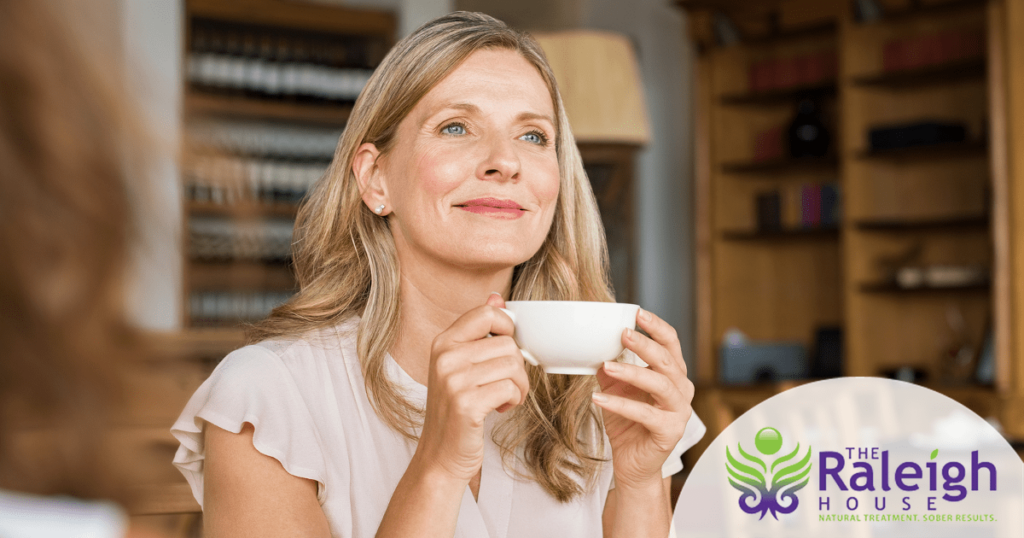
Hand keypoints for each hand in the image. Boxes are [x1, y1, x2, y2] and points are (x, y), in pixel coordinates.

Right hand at [414, 293, 530, 482]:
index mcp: (443, 342)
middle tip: (506, 385)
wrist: (440, 455)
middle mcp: (445, 357)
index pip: (487, 313)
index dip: (508, 328)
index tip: (506, 349)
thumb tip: (497, 297)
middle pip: (507, 343)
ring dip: (518, 386)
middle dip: (517, 367)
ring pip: (513, 365)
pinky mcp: (466, 404)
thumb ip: (478, 331)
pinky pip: (511, 388)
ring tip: (503, 398)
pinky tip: (499, 409)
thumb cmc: (456, 410)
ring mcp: (454, 380)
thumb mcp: (461, 366)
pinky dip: (513, 400)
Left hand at [592, 308, 694, 489]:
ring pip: (659, 384)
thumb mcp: (616, 387)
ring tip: (606, 365)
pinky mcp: (669, 432)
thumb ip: (610, 365)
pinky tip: (598, 398)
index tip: (637, 312)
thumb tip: (591, 342)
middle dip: (645, 344)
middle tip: (623, 333)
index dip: (657, 326)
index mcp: (673, 374)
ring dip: (632, 372)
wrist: (633, 464)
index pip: (671, 343)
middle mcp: (681, 390)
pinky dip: (620, 404)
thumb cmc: (627, 423)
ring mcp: (679, 411)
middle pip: (667, 360)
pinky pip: (645, 413)